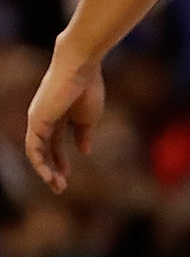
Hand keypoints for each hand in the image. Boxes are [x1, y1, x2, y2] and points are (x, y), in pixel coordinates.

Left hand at [23, 48, 101, 194]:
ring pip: (36, 153)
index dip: (61, 161)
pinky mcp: (36, 122)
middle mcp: (43, 120)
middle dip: (51, 170)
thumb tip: (84, 152)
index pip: (55, 144)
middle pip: (44, 151)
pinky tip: (49, 175)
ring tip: (57, 185)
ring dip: (45, 171)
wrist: (80, 68)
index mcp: (57, 117)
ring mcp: (37, 121)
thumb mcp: (89, 118)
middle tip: (60, 188)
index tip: (67, 176)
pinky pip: (33, 148)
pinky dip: (39, 163)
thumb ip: (84, 135)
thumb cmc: (88, 88)